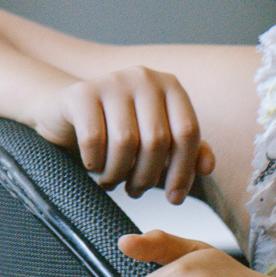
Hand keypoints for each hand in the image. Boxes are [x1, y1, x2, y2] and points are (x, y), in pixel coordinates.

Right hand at [28, 67, 215, 202]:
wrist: (67, 115)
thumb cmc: (118, 131)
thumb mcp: (155, 141)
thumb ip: (186, 151)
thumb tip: (208, 167)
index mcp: (170, 85)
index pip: (188, 132)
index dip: (183, 171)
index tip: (174, 199)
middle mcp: (143, 77)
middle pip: (157, 140)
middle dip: (147, 177)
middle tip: (135, 191)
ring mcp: (111, 81)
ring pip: (126, 142)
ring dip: (119, 174)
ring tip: (113, 181)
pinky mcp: (80, 93)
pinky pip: (93, 139)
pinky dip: (95, 163)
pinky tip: (93, 167)